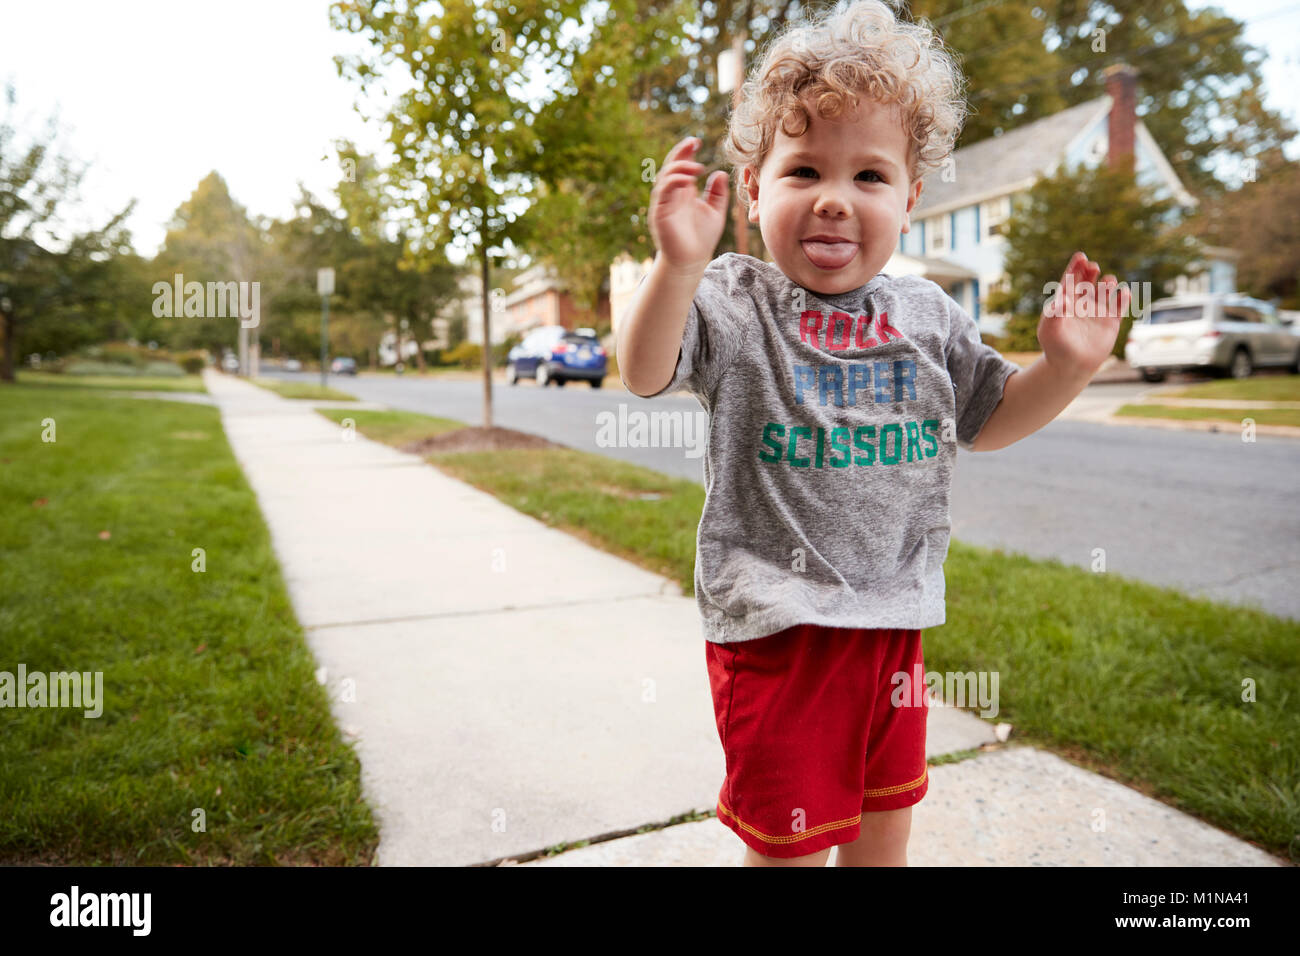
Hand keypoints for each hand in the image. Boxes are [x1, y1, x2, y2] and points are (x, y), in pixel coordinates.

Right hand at [648, 137, 728, 273]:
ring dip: (680, 167)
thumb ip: (718, 193)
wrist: (691, 261)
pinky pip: (663, 191)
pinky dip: (674, 181)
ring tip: (698, 168)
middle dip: (680, 152)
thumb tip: (719, 173)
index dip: (686, 151)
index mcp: (684, 192)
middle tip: (694, 143)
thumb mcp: (716, 212)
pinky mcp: (660, 212)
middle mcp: (672, 194)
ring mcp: (664, 203)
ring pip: (665, 176)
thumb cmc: (702, 239)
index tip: (697, 142)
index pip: (681, 166)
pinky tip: (689, 180)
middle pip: (670, 165)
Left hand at [1038, 251, 1129, 377]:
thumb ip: (1054, 313)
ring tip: (1107, 282)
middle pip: (1088, 281)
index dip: (1076, 267)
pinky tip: (1123, 293)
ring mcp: (1097, 311)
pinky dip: (1123, 297)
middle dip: (1090, 272)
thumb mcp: (1049, 330)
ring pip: (1105, 290)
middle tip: (1093, 267)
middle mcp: (1082, 303)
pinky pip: (1119, 305)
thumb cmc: (1056, 347)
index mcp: (1065, 302)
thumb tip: (1062, 298)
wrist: (1071, 366)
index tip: (1081, 257)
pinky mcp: (1111, 321)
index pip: (1071, 280)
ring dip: (1107, 284)